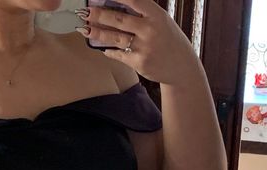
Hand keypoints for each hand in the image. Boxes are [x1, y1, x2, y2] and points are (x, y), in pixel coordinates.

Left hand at [76, 0, 198, 84]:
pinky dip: (108, 50)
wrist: (181, 66)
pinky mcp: (139, 63)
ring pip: (115, 38)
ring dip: (98, 33)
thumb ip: (142, 14)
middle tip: (86, 11)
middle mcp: (150, 30)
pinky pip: (119, 54)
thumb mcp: (161, 21)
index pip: (134, 0)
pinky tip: (101, 48)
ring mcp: (144, 47)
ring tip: (85, 29)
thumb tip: (117, 6)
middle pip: (119, 19)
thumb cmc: (168, 40)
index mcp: (156, 15)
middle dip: (99, 15)